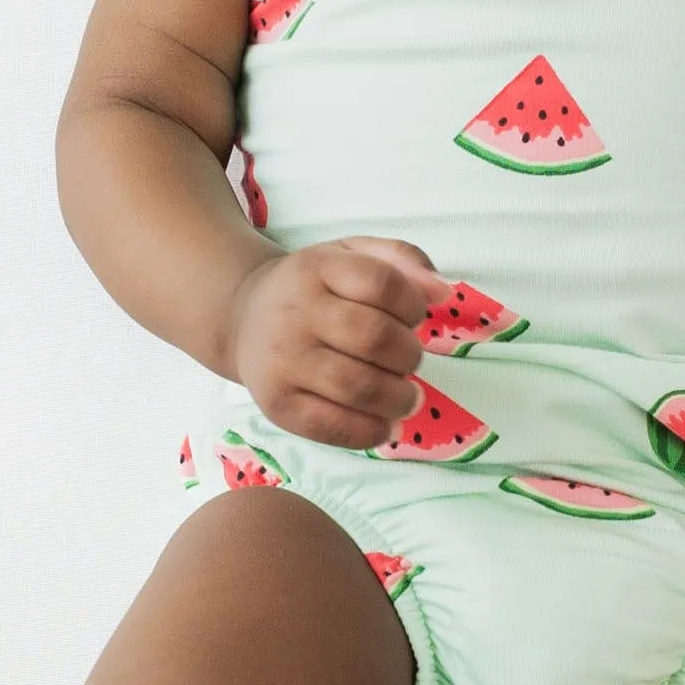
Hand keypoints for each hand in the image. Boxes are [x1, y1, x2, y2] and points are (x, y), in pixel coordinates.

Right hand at [224, 236, 451, 447]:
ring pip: (359, 387)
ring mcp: (283, 361)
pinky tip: (385, 424)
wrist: (243, 318)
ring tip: (407, 397)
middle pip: (375, 337)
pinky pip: (332, 427)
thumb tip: (441, 291)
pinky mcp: (277, 405)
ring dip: (399, 398)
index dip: (413, 305)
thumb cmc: (313, 287)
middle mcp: (295, 313)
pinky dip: (371, 431)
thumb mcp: (351, 253)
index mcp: (317, 268)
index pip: (382, 284)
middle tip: (410, 360)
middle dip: (409, 355)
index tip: (415, 317)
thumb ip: (402, 259)